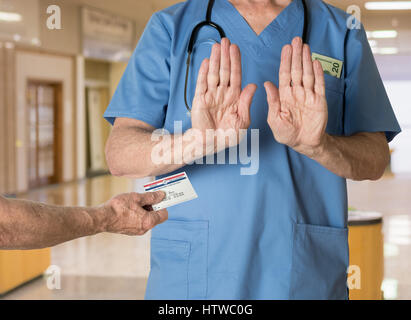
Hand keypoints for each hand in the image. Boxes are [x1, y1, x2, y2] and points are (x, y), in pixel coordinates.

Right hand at [101, 191, 167, 235]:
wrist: (102, 218)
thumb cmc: (118, 208)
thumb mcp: (136, 198)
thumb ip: (151, 197)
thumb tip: (161, 195)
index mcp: (149, 221)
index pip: (164, 214)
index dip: (163, 205)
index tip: (159, 197)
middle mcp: (144, 229)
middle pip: (155, 216)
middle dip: (152, 206)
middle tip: (144, 197)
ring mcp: (137, 231)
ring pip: (146, 219)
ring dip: (144, 210)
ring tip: (134, 202)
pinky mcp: (130, 231)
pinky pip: (139, 222)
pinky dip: (137, 215)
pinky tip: (129, 208)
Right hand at [191, 37, 256, 150]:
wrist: (211, 144)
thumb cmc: (227, 136)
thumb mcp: (242, 121)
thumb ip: (246, 103)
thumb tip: (253, 86)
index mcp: (234, 97)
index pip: (236, 75)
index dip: (236, 61)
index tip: (236, 48)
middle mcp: (222, 94)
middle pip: (224, 71)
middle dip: (225, 56)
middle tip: (226, 41)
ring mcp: (211, 95)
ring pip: (213, 74)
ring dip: (214, 60)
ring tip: (216, 47)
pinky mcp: (199, 100)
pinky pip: (201, 84)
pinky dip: (203, 73)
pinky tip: (205, 62)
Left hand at [264, 37, 327, 157]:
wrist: (303, 143)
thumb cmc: (286, 133)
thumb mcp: (274, 118)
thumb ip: (272, 101)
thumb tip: (266, 83)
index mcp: (284, 96)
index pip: (284, 75)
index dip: (285, 61)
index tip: (285, 48)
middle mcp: (296, 92)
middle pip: (296, 70)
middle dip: (296, 56)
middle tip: (296, 40)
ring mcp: (308, 95)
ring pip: (307, 74)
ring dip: (306, 60)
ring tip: (305, 47)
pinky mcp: (319, 101)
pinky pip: (319, 85)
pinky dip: (318, 74)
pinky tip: (315, 62)